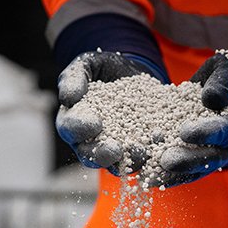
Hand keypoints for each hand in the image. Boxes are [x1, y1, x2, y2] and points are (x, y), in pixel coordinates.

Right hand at [56, 50, 166, 171]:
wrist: (133, 72)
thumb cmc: (103, 69)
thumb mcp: (88, 64)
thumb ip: (74, 77)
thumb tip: (68, 98)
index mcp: (71, 120)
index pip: (69, 128)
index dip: (79, 127)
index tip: (95, 123)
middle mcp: (88, 141)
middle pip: (89, 154)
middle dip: (101, 154)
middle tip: (115, 149)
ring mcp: (112, 148)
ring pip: (114, 164)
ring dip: (126, 162)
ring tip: (140, 153)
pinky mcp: (136, 149)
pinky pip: (140, 160)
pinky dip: (149, 158)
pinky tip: (159, 151)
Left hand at [158, 52, 227, 185]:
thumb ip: (225, 81)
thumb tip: (210, 100)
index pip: (227, 130)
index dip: (207, 132)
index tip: (185, 133)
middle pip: (213, 158)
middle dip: (189, 160)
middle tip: (166, 161)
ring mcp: (220, 157)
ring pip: (199, 170)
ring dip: (176, 174)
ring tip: (153, 176)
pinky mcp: (204, 161)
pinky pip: (189, 173)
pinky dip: (170, 177)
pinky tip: (150, 179)